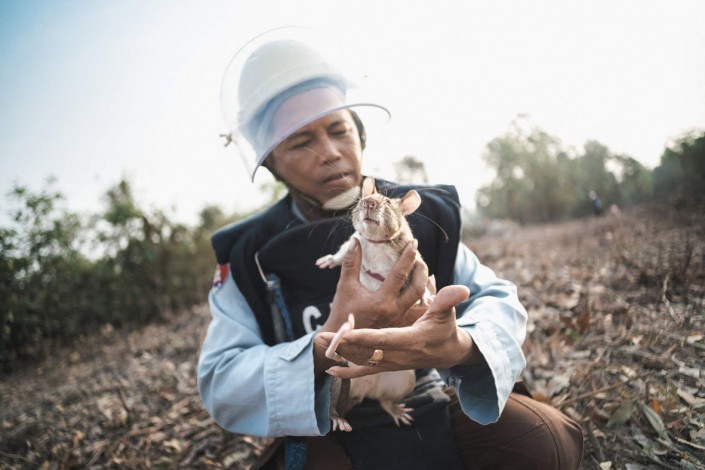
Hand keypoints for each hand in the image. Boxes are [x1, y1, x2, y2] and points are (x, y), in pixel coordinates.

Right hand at [313, 238, 429, 374]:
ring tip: (422, 269)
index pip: (400, 274)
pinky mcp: (401, 324)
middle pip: (418, 288)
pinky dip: (422, 298)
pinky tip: (423, 288)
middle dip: (421, 269)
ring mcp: (399, 320)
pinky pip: (417, 309)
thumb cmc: (342, 313)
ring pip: (421, 300)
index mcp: (382, 302)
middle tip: (419, 256)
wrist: (343, 340)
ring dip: (425, 283)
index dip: (407, 257)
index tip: (413, 243)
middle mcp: (394, 311)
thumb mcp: (345, 287)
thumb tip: (355, 241)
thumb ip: (351, 263)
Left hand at [318, 285, 482, 378]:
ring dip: (340, 354)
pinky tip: (331, 370)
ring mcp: (392, 363)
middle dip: (343, 345)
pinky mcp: (387, 366)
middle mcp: (399, 355)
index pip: (384, 339)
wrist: (447, 353)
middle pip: (367, 352)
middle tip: (322, 337)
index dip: (364, 337)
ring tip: (320, 344)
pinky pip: (365, 372)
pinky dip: (348, 373)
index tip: (346, 333)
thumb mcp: (447, 313)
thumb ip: (447, 300)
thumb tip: (461, 288)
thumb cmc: (445, 328)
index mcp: (411, 340)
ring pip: (362, 361)